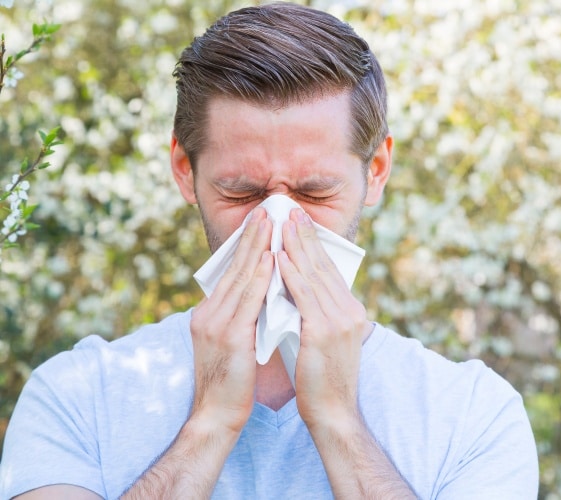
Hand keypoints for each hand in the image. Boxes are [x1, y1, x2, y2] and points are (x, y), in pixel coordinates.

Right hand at [189, 207, 272, 433]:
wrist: (216, 415)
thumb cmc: (230, 382)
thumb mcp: (232, 343)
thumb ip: (241, 317)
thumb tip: (262, 296)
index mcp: (209, 313)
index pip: (232, 274)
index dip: (247, 248)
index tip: (261, 225)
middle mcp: (208, 312)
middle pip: (234, 268)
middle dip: (252, 237)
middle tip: (266, 211)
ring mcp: (216, 323)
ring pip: (241, 277)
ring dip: (257, 247)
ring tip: (270, 223)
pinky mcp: (229, 336)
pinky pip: (248, 299)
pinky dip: (260, 276)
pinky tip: (271, 258)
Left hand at [278, 209, 370, 428]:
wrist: (333, 413)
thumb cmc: (323, 379)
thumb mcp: (323, 339)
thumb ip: (315, 313)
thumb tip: (295, 291)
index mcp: (350, 310)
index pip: (328, 270)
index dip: (313, 244)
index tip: (300, 223)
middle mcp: (349, 310)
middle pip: (323, 265)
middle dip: (306, 236)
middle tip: (292, 210)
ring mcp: (340, 320)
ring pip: (313, 275)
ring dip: (296, 246)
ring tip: (283, 223)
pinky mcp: (324, 332)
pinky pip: (304, 296)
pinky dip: (291, 274)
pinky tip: (279, 256)